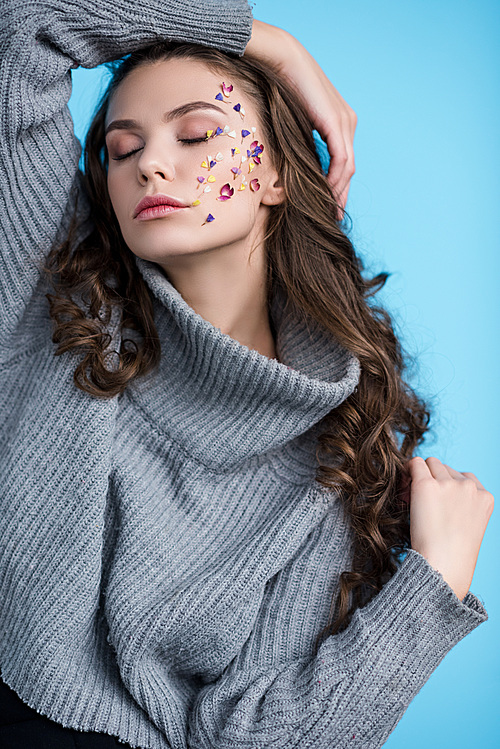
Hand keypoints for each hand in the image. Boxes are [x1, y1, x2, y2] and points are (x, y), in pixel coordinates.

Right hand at [244, 20, 356, 212]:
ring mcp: (345, 122)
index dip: (337, 186)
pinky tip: (327, 194)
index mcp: (339, 122)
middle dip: (341, 194)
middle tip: (332, 217)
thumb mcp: (292, 122)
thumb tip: (291, 164)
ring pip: (347, 168)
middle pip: (349, 168)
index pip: (343, 162)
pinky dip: (335, 180)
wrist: (281, 58)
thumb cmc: (279, 85)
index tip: (329, 206)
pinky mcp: (337, 123)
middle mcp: (347, 122)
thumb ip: (299, 142)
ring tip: (329, 211)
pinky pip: (342, 160)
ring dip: (338, 192)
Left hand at [407, 457, 493, 600]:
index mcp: (485, 497)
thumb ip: (461, 505)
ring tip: (411, 497)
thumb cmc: (451, 555)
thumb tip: (438, 490)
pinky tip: (404, 489)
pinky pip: (415, 463)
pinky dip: (408, 471)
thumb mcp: (468, 526)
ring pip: (431, 463)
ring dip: (421, 475)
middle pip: (446, 468)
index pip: (464, 478)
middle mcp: (469, 487)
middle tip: (421, 500)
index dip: (448, 486)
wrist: (443, 566)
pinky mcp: (427, 485)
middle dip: (434, 478)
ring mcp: (449, 484)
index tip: (438, 502)